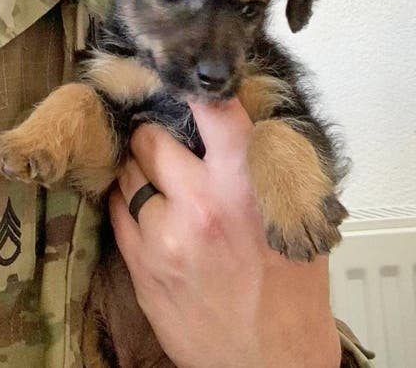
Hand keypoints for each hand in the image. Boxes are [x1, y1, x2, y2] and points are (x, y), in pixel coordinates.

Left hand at [108, 98, 341, 367]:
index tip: (188, 75)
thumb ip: (271, 161)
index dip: (198, 87)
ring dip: (141, 171)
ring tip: (165, 186)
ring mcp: (164, 236)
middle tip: (169, 142)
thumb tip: (245, 111)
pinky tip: (153, 214)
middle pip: (151, 137)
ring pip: (128, 172)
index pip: (216, 112)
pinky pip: (117, 209)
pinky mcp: (140, 264)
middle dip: (157, 135)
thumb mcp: (298, 216)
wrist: (271, 362)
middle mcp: (202, 206)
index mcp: (247, 188)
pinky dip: (130, 204)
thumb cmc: (289, 291)